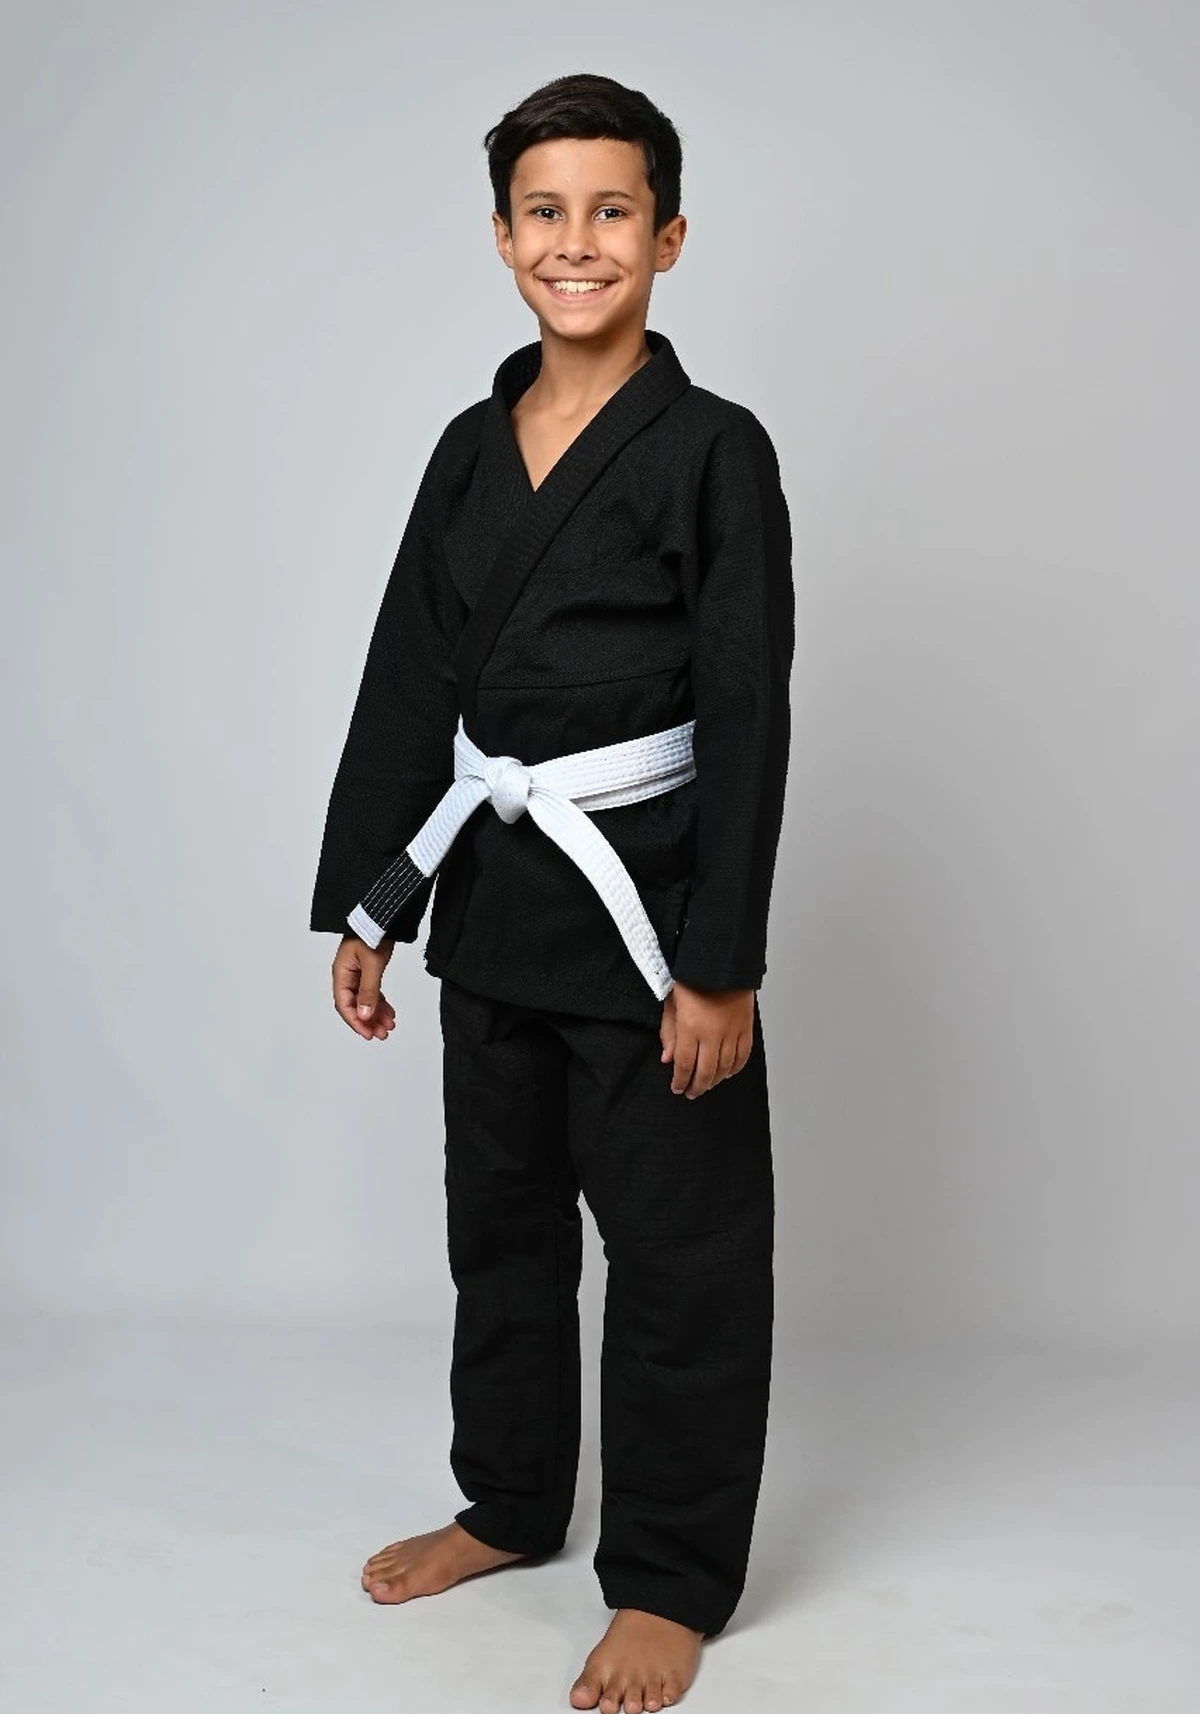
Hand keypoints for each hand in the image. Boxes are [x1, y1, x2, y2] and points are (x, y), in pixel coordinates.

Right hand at [332, 932, 396, 1039]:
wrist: (381, 916)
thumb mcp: (372, 965)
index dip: (355, 1022)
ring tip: (389, 1026)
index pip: (344, 1005)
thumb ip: (368, 991)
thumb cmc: (372, 932)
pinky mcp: (367, 971)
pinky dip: (380, 1004)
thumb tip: (364, 1015)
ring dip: (376, 1015)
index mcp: (341, 974)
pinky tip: (389, 1013)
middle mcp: (346, 976)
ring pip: (364, 1002)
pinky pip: (371, 993)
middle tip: (382, 1034)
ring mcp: (356, 974)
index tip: (368, 1034)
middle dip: (368, 1022)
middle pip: (354, 1006)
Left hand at [659, 980, 754, 1097]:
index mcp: (691, 1028)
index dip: (680, 1081)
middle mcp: (712, 1034)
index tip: (677, 1088)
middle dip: (697, 1086)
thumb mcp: (672, 1002)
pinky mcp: (746, 1027)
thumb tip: (667, 1059)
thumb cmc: (693, 978)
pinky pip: (743, 1055)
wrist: (721, 960)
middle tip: (691, 1093)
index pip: (685, 1065)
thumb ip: (669, 1032)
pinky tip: (728, 1073)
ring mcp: (732, 1032)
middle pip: (706, 1071)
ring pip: (725, 1067)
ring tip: (708, 1084)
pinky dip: (735, 1068)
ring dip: (716, 1080)